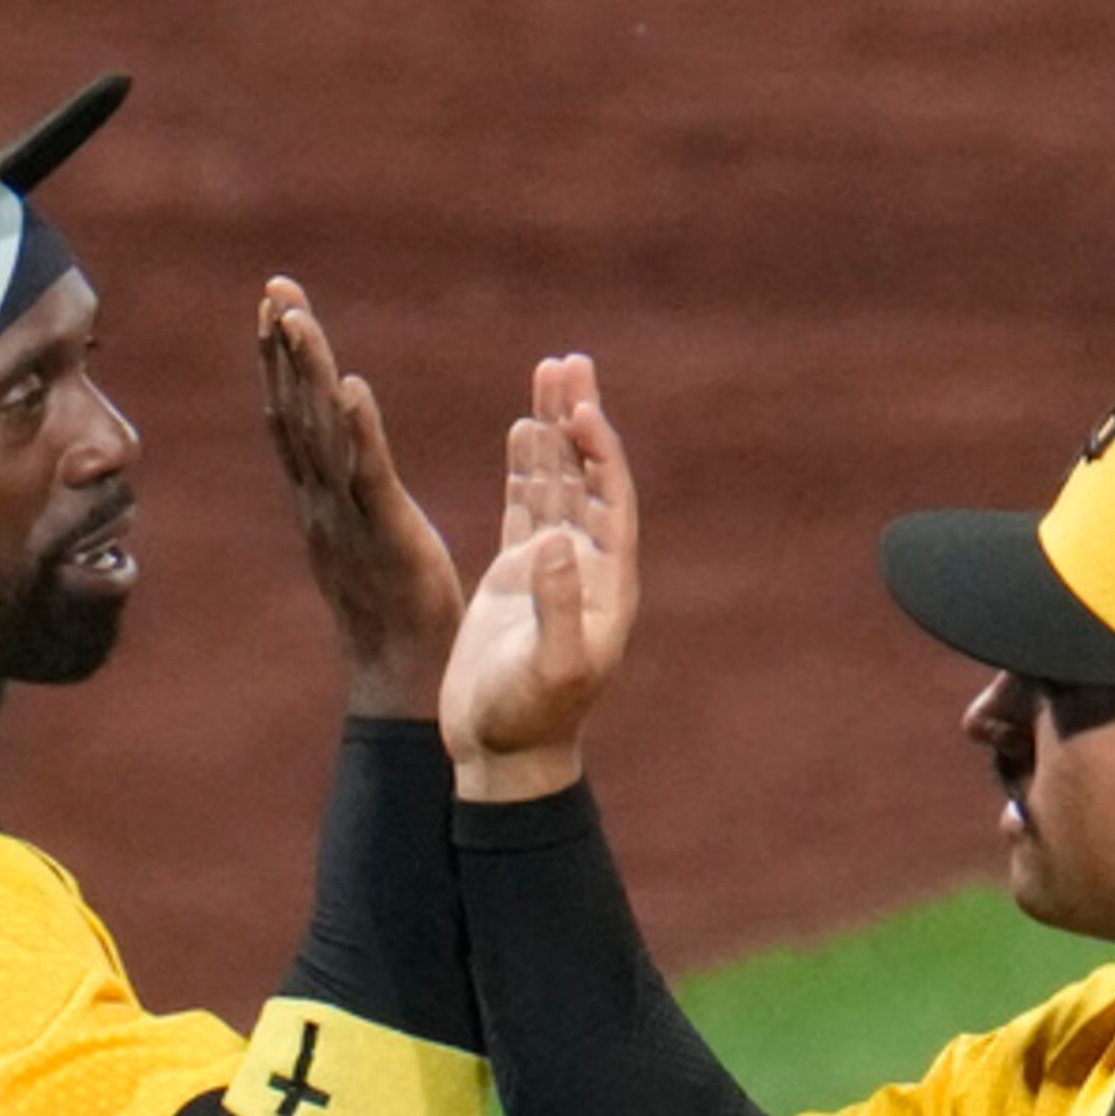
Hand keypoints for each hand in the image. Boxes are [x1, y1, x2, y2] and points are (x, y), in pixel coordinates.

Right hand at [257, 275, 461, 717]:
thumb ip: (346, 497)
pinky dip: (357, 431)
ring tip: (296, 315)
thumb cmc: (393, 616)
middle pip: (295, 413)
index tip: (275, 306)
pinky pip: (368, 476)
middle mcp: (322, 504)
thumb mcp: (363, 542)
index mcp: (320, 502)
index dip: (281, 363)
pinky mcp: (387, 537)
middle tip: (276, 287)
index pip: (294, 419)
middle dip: (283, 349)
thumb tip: (338, 459)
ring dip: (308, 372)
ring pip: (322, 434)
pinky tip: (351, 386)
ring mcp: (349, 520)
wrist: (404, 682)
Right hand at [441, 352, 638, 798]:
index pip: (609, 500)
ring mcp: (552, 568)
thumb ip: (558, 607)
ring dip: (554, 430)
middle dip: (579, 420)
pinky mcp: (518, 576)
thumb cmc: (531, 719)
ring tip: (549, 372)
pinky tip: (523, 426)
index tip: (582, 410)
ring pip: (556, 483)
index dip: (600, 454)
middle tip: (570, 363)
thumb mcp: (549, 668)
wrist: (504, 753)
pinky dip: (526, 465)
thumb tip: (561, 544)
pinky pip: (526, 506)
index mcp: (606, 583)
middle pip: (587, 476)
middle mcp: (587, 567)